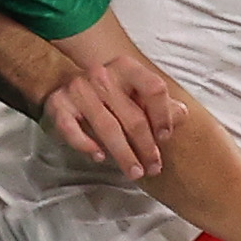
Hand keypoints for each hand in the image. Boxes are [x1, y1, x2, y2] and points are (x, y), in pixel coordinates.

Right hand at [41, 42, 187, 177]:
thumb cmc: (107, 91)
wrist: (62, 81)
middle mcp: (102, 75)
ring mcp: (79, 89)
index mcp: (126, 67)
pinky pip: (72, 129)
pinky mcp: (58, 105)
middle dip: (146, 147)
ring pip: (108, 128)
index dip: (163, 115)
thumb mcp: (133, 89)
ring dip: (124, 155)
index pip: (153, 88)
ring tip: (136, 172)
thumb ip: (157, 102)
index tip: (165, 137)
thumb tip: (181, 114)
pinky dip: (86, 145)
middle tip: (154, 167)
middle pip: (133, 116)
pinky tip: (100, 157)